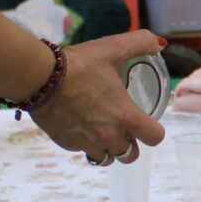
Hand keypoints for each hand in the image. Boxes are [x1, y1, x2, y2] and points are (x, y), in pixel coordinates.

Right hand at [29, 29, 168, 162]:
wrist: (40, 77)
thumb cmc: (80, 64)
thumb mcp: (114, 47)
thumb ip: (141, 42)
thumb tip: (160, 44)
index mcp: (126, 116)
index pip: (155, 137)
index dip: (154, 131)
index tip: (147, 122)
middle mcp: (109, 136)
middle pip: (131, 155)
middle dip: (131, 144)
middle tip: (124, 128)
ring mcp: (87, 142)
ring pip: (107, 158)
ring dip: (109, 149)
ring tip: (104, 132)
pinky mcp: (67, 144)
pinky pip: (83, 151)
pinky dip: (86, 144)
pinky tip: (82, 128)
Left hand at [177, 64, 200, 95]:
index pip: (199, 75)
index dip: (197, 83)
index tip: (197, 89)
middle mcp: (199, 71)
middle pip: (191, 78)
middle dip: (189, 85)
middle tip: (187, 94)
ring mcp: (194, 77)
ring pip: (185, 82)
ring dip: (182, 89)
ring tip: (181, 96)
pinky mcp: (190, 83)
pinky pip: (180, 87)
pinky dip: (178, 92)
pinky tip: (178, 97)